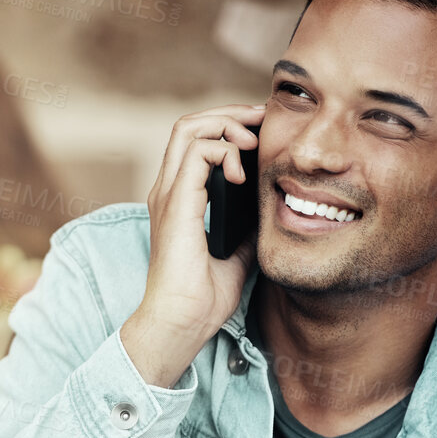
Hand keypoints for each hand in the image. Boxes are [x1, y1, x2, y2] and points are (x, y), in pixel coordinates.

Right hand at [121, 103, 263, 386]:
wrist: (181, 323)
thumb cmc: (202, 298)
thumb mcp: (237, 255)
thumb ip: (246, 229)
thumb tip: (269, 214)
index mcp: (178, 199)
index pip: (194, 141)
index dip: (227, 126)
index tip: (261, 132)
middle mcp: (168, 190)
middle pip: (189, 125)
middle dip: (229, 114)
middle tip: (262, 120)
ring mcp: (168, 195)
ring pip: (189, 129)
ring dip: (226, 126)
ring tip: (252, 142)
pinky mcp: (176, 204)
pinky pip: (196, 154)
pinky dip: (223, 152)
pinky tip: (241, 173)